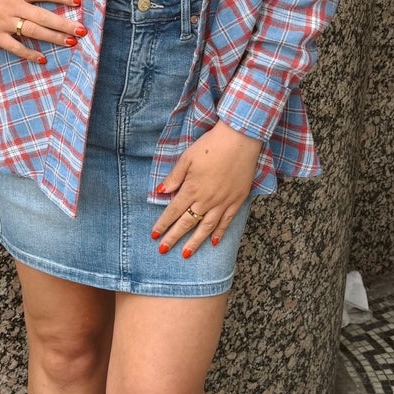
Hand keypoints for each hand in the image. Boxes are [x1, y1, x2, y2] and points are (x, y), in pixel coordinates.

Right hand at [0, 0, 84, 63]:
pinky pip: (15, 46)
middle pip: (45, 16)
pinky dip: (29, 53)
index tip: (78, 1)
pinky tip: (42, 59)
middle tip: (82, 30)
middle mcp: (14, 5)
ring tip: (71, 43)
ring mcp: (5, 21)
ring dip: (54, 38)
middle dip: (65, 23)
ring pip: (34, 31)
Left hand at [150, 121, 261, 257]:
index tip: (154, 236)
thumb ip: (174, 177)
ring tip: (186, 254)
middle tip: (163, 250)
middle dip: (173, 238)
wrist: (239, 139)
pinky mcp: (237, 200)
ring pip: (206, 227)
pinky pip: (227, 221)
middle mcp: (206, 200)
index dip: (163, 224)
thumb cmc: (210, 145)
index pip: (173, 212)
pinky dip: (219, 233)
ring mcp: (223, 202)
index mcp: (191, 189)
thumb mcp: (187, 158)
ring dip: (195, 242)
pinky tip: (213, 242)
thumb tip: (160, 192)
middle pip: (187, 223)